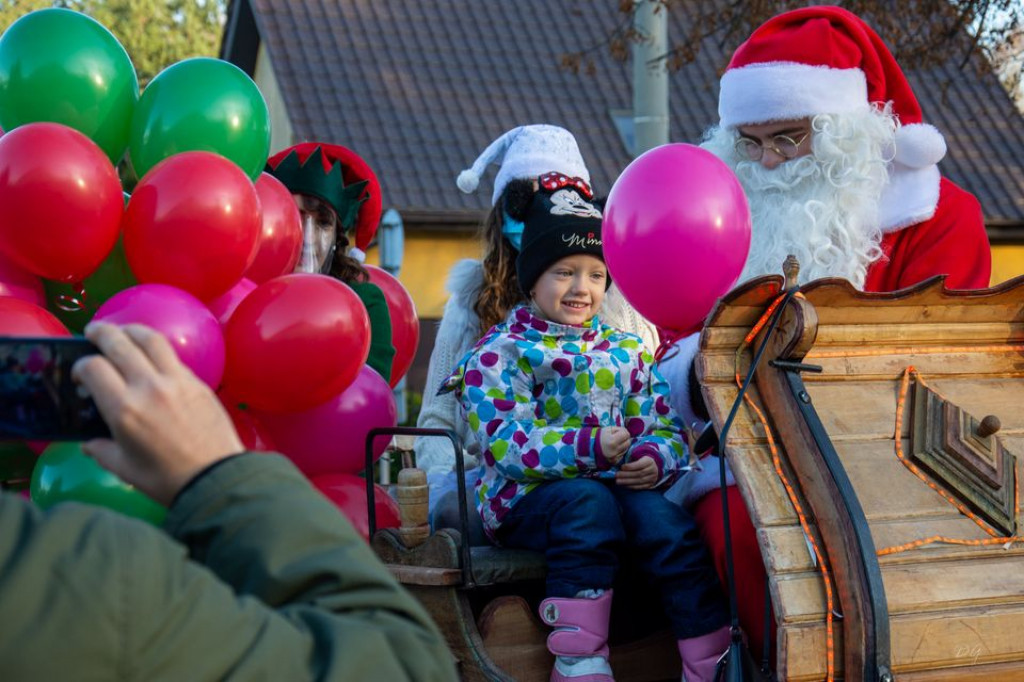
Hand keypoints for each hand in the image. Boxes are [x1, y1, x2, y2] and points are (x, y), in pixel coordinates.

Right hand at [72, 323, 244, 505]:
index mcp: (124, 409)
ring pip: (150, 340)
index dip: (81, 366)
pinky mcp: (198, 382)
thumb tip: (89, 443)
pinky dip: (157, 348)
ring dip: (131, 329)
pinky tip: (152, 353)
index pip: (94, 368)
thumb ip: (102, 451)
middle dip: (102, 332)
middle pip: (119, 343)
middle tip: (94, 330)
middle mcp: (148, 387)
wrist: (215, 477)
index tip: (80, 373)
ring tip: (122, 330)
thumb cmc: (166, 479)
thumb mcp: (124, 469)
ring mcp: (176, 381)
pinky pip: (173, 356)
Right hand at [599, 426, 629, 464]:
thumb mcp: (608, 429)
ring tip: (615, 444)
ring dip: (623, 446)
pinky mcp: (614, 462)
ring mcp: (614, 458)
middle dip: (624, 439)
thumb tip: (628, 434)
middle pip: (628, 442)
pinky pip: (622, 455)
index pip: (626, 434)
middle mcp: (614, 451)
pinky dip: (620, 452)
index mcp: (612, 441)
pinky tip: (614, 450)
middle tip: (618, 438)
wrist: (590, 447)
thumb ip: (620, 430)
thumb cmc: (600, 436)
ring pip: (626, 449)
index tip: (618, 432)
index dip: (623, 432)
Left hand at [616, 456, 658, 489]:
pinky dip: (631, 486)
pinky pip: (640, 487)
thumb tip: (618, 463)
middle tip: (616, 475)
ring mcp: (652, 478)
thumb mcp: (638, 456)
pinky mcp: (650, 485)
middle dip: (626, 475)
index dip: (630, 467)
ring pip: (639, 481)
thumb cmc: (641, 460)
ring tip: (618, 481)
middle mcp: (653, 470)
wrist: (652, 468)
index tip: (621, 467)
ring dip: (627, 482)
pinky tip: (623, 485)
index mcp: (649, 461)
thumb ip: (630, 458)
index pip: (640, 464)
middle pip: (639, 473)